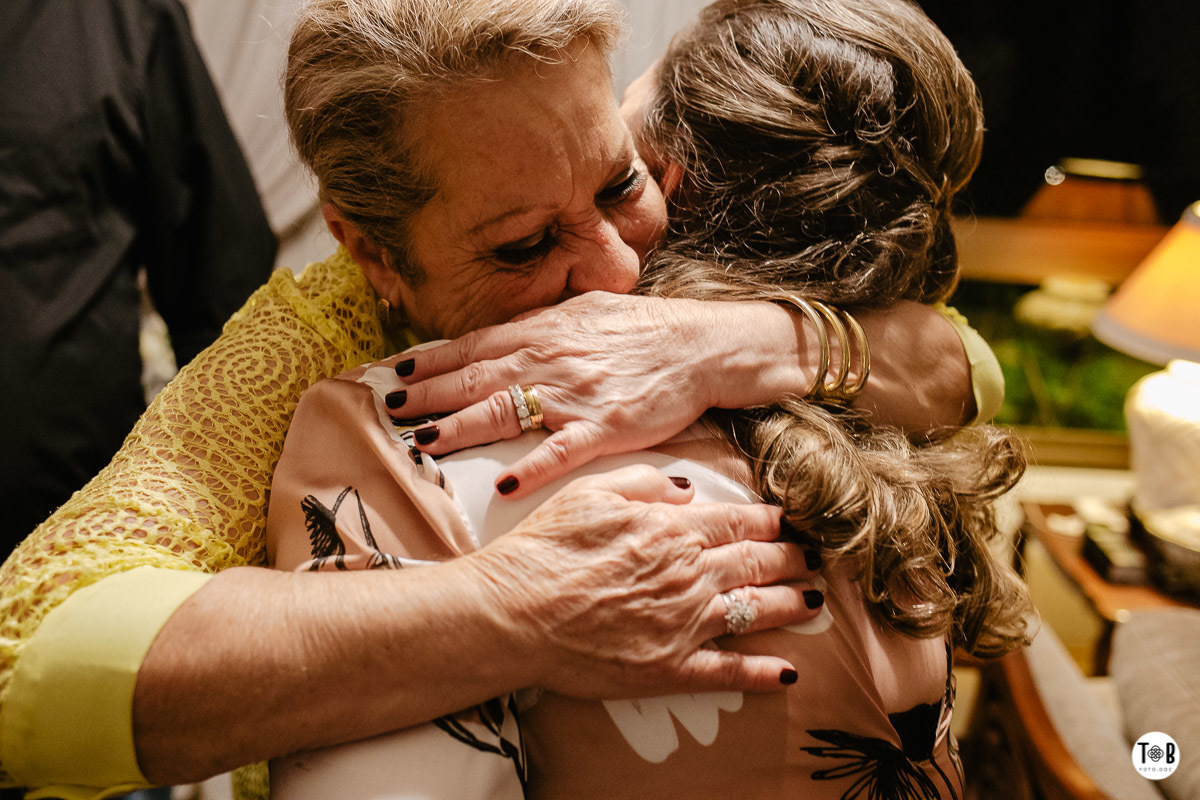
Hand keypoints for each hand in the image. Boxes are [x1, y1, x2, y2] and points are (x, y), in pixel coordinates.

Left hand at [390, 292, 800, 495]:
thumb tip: (503, 339)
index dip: (433, 360)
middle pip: (476, 378)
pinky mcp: (605, 426)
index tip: (398, 373)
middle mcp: (549, 359)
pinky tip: (503, 483)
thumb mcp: (585, 313)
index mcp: (543, 330)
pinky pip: (561, 450)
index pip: (474, 345)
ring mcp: (575, 394)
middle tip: (391, 411)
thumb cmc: (645, 329)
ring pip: (505, 410)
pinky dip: (530, 467)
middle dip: (430, 395)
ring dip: (460, 427)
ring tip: (424, 443)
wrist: (702, 344)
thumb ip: (541, 328)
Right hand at [462, 465, 822, 695]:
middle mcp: (688, 575)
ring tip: (814, 602)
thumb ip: (644, 482)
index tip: (788, 520)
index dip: (768, 520)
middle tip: (813, 557)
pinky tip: (788, 673)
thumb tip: (687, 486)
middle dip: (792, 558)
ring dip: (791, 605)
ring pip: (754, 610)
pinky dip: (763, 673)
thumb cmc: (542, 550)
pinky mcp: (670, 668)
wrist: (511, 613)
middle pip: (756, 562)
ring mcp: (684, 624)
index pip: (736, 521)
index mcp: (670, 529)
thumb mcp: (589, 493)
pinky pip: (729, 672)